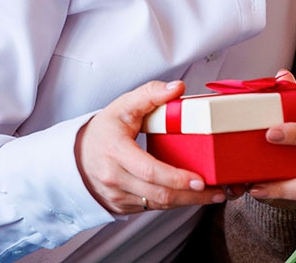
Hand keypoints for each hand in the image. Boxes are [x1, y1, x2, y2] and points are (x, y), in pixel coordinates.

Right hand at [75, 80, 227, 213]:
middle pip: (158, 194)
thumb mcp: (123, 105)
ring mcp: (117, 196)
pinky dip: (175, 202)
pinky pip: (152, 207)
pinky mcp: (122, 206)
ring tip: (214, 194)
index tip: (200, 179)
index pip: (149, 170)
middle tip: (218, 190)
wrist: (77, 155)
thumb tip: (177, 87)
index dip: (176, 177)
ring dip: (188, 202)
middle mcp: (114, 179)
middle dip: (191, 195)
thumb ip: (151, 93)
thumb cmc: (104, 130)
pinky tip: (193, 196)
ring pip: (157, 204)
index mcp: (115, 152)